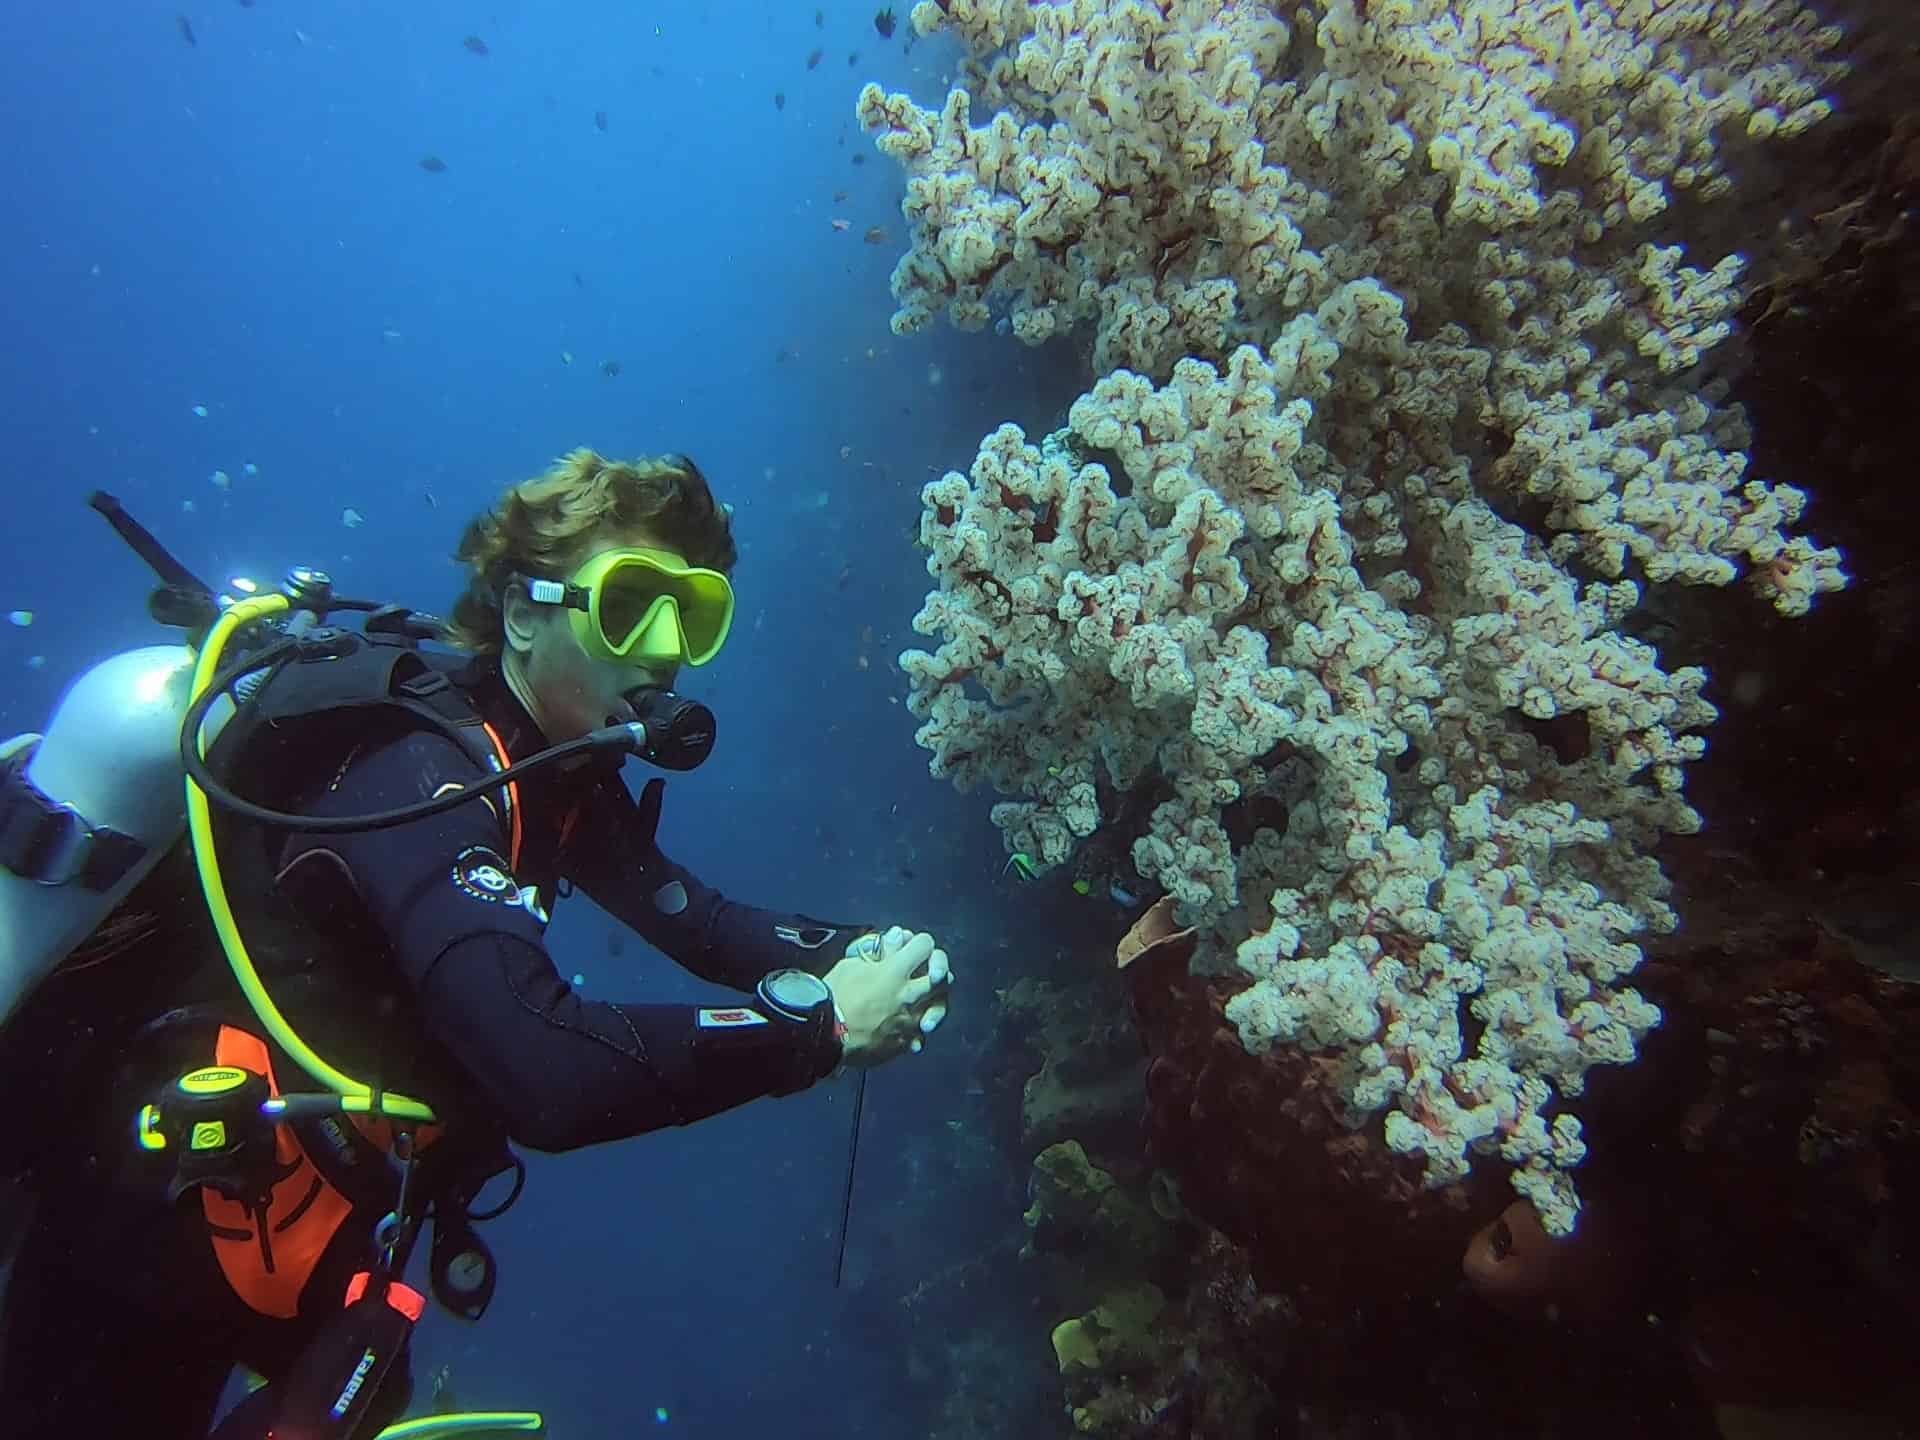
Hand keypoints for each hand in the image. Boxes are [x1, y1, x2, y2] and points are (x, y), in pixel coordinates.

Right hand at [822, 925, 951, 1067]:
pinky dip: (917, 1028)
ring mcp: (910, 1022)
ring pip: (940, 1007)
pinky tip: (908, 1026)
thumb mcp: (851, 964)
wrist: (823, 1037)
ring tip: (923, 998)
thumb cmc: (833, 996)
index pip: (924, 945)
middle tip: (926, 970)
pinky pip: (921, 1034)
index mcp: (895, 972)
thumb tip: (897, 937)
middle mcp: (909, 995)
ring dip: (934, 998)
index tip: (908, 945)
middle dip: (937, 968)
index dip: (917, 942)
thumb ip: (879, 951)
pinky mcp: (904, 1043)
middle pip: (943, 977)